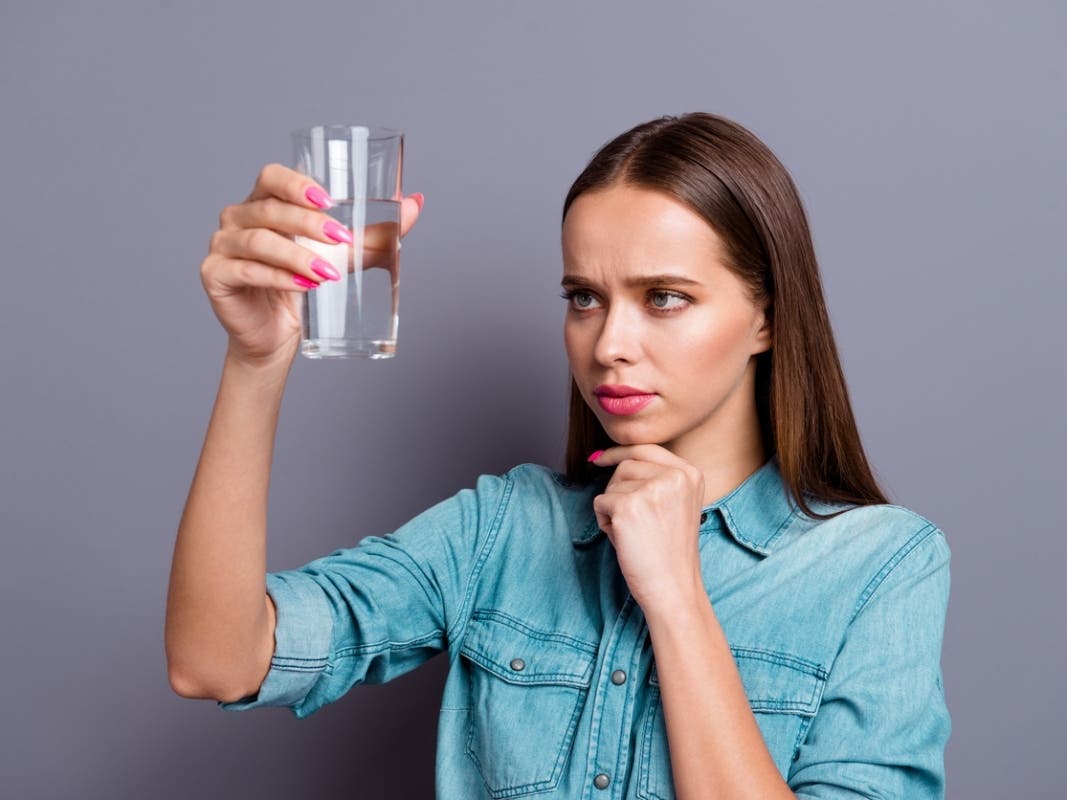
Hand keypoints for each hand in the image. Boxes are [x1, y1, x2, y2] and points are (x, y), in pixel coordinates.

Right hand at [200, 163, 423, 365]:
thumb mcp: (345, 257)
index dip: (296, 183)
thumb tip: (417, 203)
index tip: (329, 199)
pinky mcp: (215, 276)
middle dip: (308, 223)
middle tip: (342, 240)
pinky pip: (246, 271)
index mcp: (264, 202)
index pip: (272, 176)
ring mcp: (223, 246)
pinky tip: (302, 286)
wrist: (277, 336)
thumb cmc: (306, 288)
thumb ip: (376, 232)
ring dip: (297, 255)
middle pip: (269, 209)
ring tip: (327, 274)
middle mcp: (237, 218)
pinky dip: (277, 277)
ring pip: (258, 241)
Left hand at [589, 445, 706, 611]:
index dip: (619, 452)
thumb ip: (655, 478)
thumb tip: (602, 455)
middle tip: (632, 522)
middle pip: (625, 465)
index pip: (646, 449)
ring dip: (612, 509)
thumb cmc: (668, 552)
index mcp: (690, 474)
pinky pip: (599, 503)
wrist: (673, 588)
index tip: (599, 459)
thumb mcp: (675, 504)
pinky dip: (604, 523)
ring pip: (611, 484)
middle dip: (617, 491)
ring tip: (633, 533)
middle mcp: (674, 476)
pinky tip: (624, 540)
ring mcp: (652, 489)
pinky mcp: (628, 506)